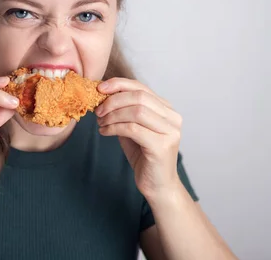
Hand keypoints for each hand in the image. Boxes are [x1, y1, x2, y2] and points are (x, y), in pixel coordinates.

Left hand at [95, 78, 182, 201]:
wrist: (157, 186)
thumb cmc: (144, 156)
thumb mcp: (132, 128)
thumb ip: (124, 111)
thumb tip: (103, 95)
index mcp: (167, 110)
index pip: (141, 87)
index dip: (119, 84)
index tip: (100, 88)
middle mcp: (173, 117)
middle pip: (139, 97)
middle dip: (113, 101)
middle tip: (98, 111)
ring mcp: (170, 131)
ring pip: (136, 111)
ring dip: (113, 115)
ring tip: (101, 123)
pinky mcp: (162, 146)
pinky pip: (133, 129)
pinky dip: (114, 128)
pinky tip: (105, 132)